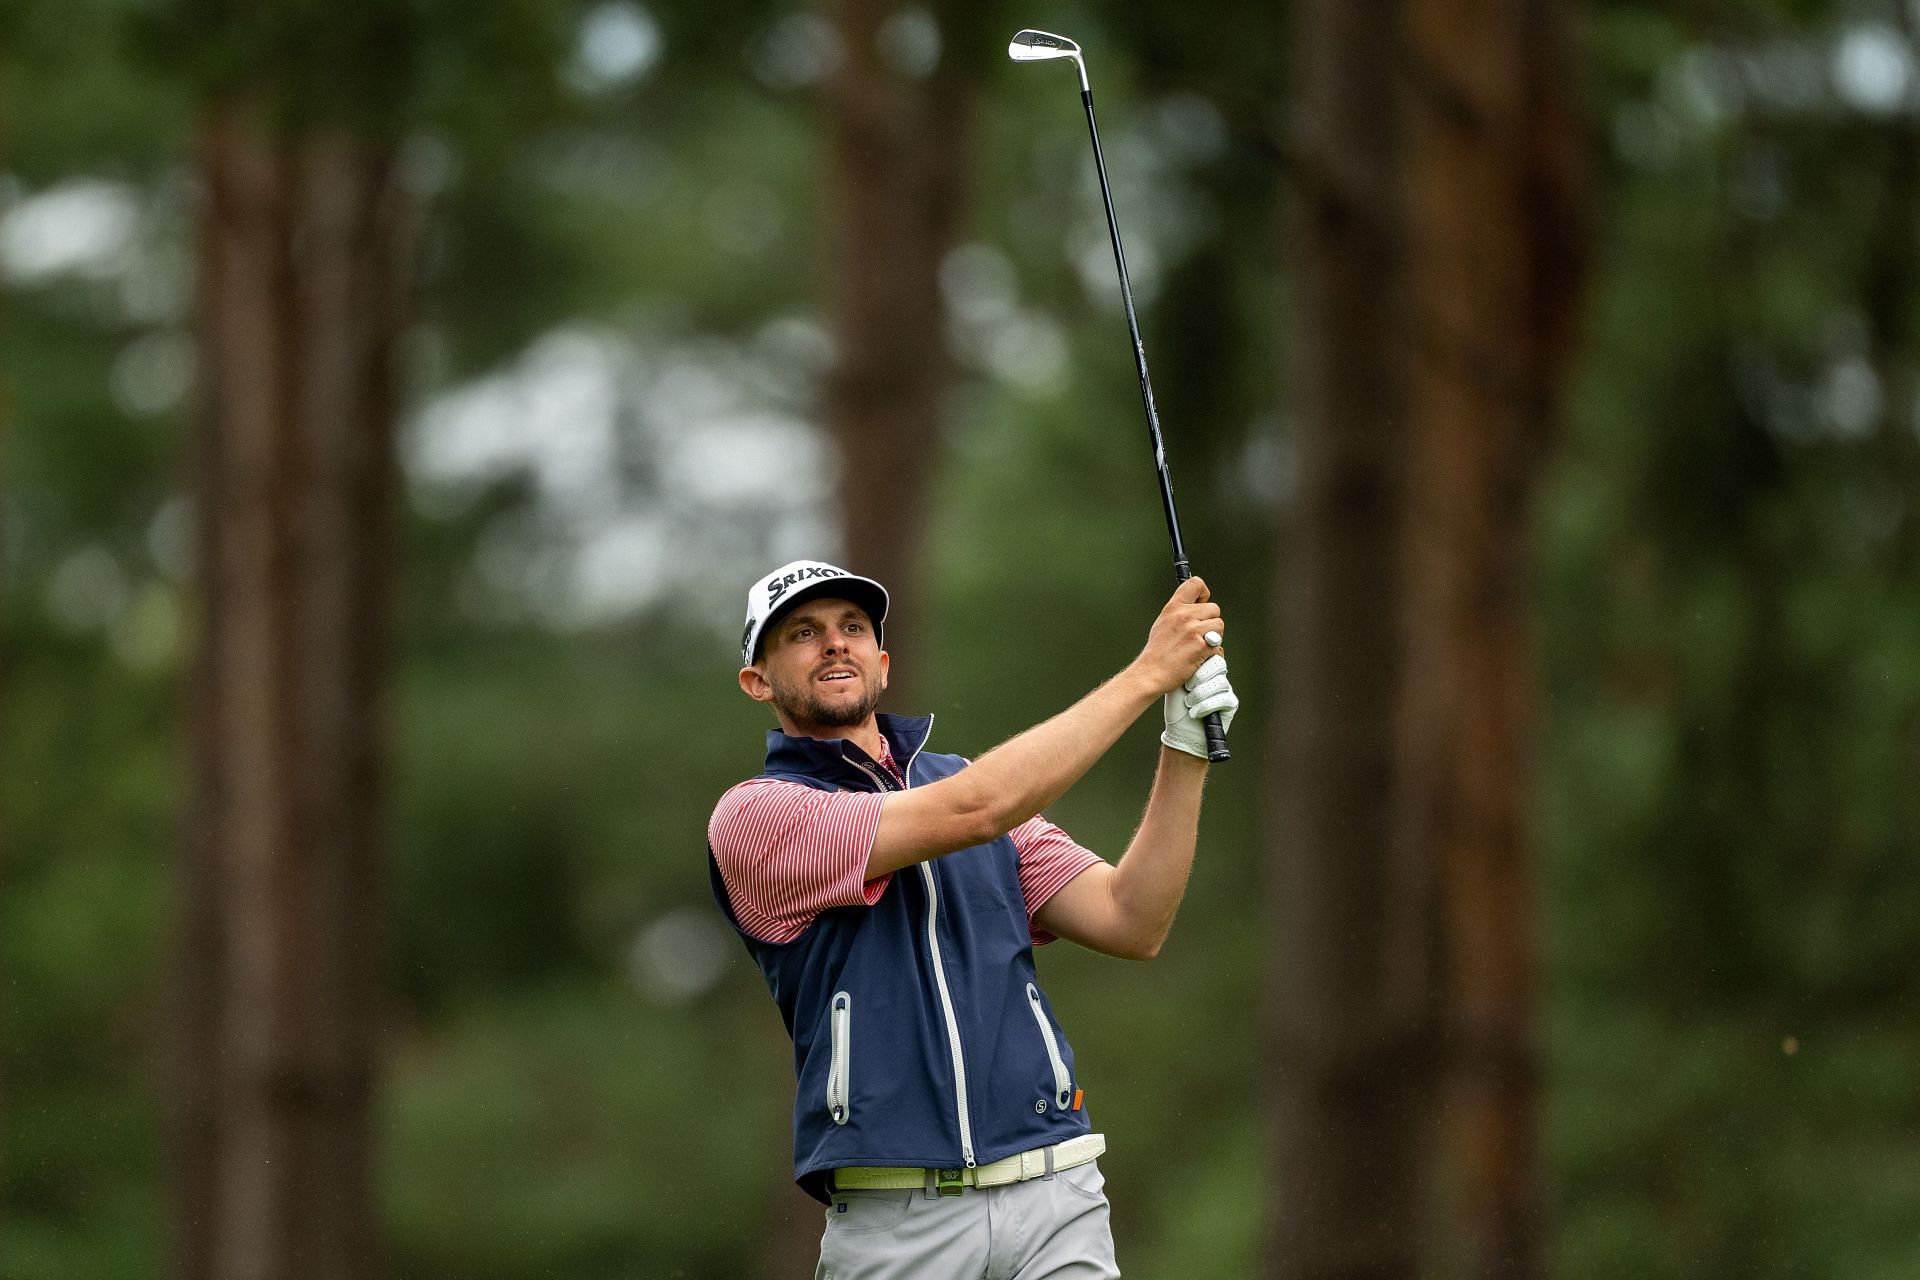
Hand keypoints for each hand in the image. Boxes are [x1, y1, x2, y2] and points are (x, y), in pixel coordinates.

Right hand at [1132, 578, 1224, 695]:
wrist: (1152, 672)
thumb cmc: (1157, 652)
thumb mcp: (1163, 622)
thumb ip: (1180, 613)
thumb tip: (1197, 608)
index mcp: (1173, 607)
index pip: (1195, 584)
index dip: (1204, 593)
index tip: (1202, 602)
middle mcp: (1184, 616)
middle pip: (1214, 608)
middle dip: (1210, 621)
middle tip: (1199, 634)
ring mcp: (1194, 631)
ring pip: (1219, 626)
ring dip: (1214, 636)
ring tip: (1198, 645)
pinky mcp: (1202, 646)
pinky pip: (1218, 645)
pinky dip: (1212, 652)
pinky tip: (1199, 656)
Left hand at [1162, 655, 1237, 758]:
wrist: (1181, 731)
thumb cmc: (1177, 706)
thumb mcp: (1177, 682)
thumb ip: (1185, 665)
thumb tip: (1190, 646)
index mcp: (1205, 667)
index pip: (1211, 653)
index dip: (1199, 662)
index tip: (1186, 676)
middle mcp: (1218, 675)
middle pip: (1218, 664)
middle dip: (1200, 677)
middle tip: (1187, 688)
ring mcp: (1226, 688)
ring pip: (1220, 682)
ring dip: (1200, 694)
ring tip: (1189, 703)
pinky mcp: (1231, 703)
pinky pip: (1223, 698)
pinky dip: (1205, 706)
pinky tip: (1195, 713)